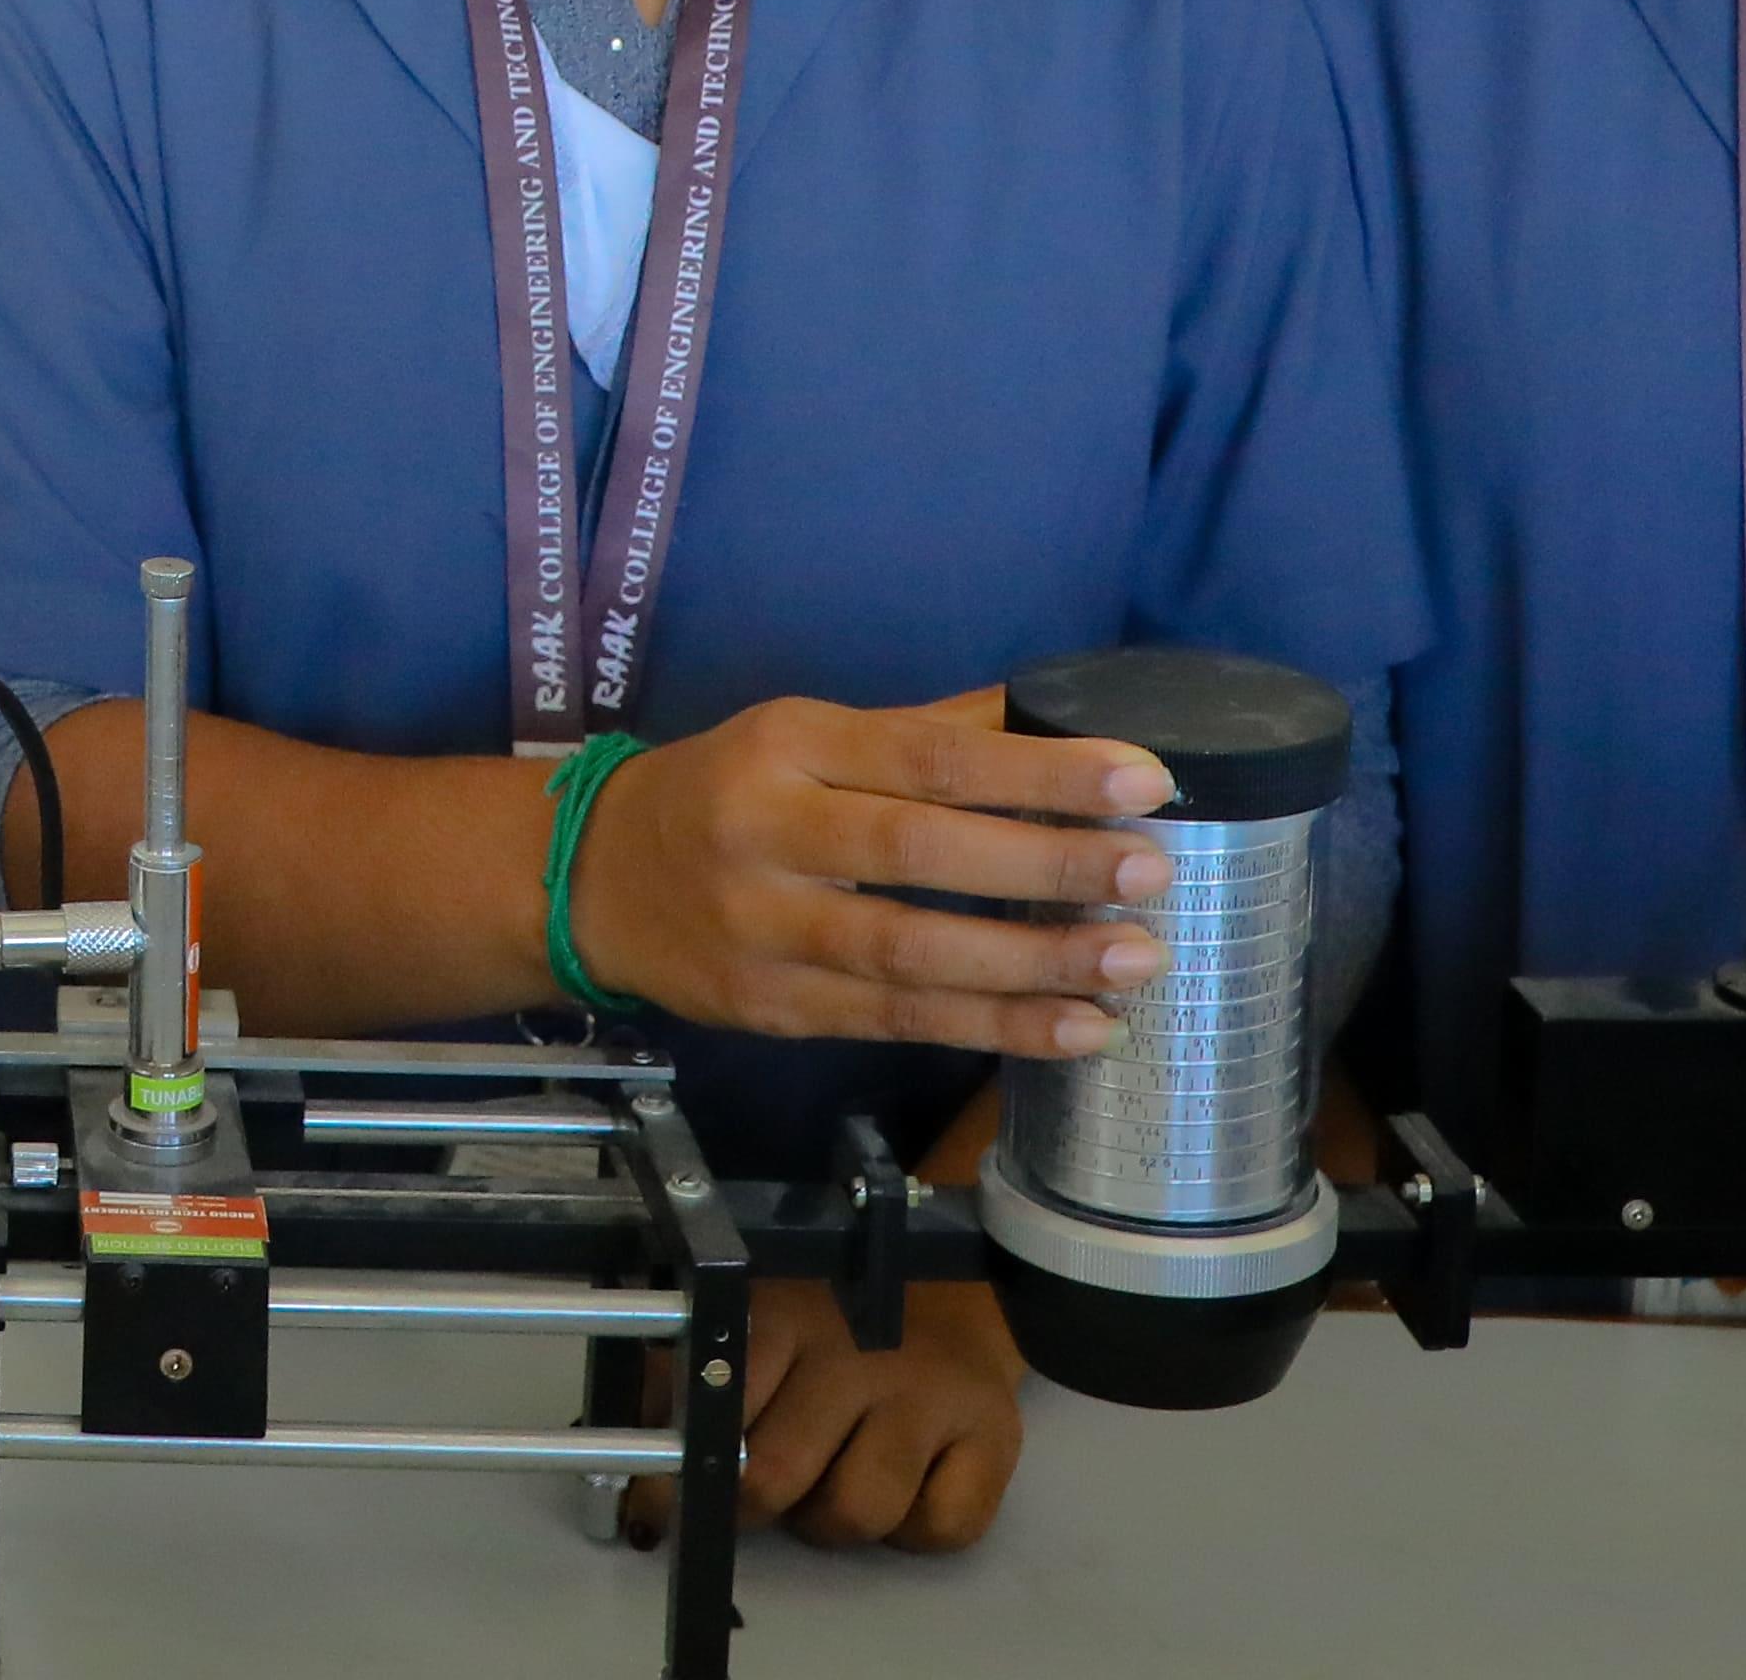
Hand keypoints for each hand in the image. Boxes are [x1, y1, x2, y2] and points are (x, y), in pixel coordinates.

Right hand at [571, 690, 1178, 1055]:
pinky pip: (897, 1020)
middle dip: (1049, 866)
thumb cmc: (727, 792)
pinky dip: (993, 1028)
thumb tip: (1056, 717)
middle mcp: (771, 834)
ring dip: (1035, 964)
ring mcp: (766, 931)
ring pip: (913, 953)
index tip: (1144, 781)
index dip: (1040, 772)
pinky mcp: (773, 1009)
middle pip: (923, 853)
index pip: (931, 756)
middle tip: (1152, 875)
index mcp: (790, 746)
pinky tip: (1073, 1029)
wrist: (593, 881)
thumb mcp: (804, 734)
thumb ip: (924, 732)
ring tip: (1133, 964)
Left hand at [616, 1277, 1032, 1554]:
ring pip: (857, 1513)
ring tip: (833, 1481)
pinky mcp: (996, 1435)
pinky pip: (940, 1530)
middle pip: (777, 1476)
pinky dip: (914, 1531)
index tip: (655, 1508)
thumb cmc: (831, 1320)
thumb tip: (626, 1436)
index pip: (714, 1408)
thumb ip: (683, 1369)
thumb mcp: (752, 1320)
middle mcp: (858, 1350)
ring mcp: (929, 1394)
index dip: (681, 1473)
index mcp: (783, 1314)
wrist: (954, 1290)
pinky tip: (903, 1487)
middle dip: (753, 1505)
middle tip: (759, 1493)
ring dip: (833, 1520)